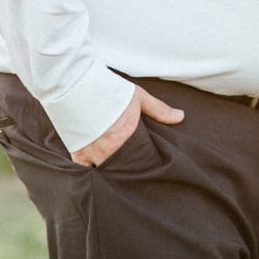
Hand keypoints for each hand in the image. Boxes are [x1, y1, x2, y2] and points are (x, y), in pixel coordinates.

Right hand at [70, 84, 184, 166]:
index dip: (142, 167)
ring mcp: (92, 153)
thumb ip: (159, 110)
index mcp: (128, 138)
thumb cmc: (108, 89)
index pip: (139, 162)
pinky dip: (89, 171)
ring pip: (104, 172)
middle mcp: (110, 151)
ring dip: (109, 172)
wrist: (77, 84)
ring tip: (114, 174)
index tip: (145, 169)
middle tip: (131, 173)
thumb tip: (181, 117)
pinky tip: (93, 171)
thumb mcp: (138, 97)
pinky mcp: (77, 152)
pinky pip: (83, 170)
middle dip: (126, 173)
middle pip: (122, 170)